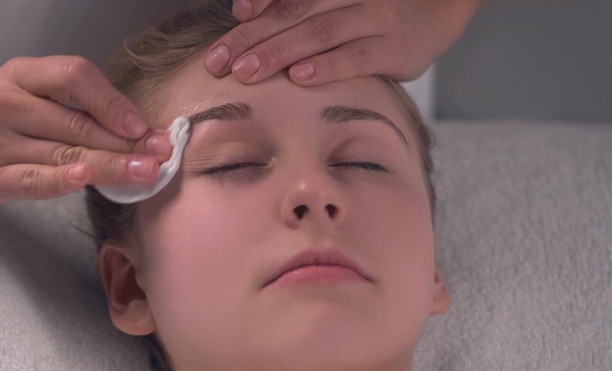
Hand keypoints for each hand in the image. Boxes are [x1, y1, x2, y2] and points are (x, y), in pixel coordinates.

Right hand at [0, 56, 172, 215]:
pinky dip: (61, 180)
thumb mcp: (25, 98)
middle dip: (125, 142)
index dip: (113, 101)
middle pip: (76, 121)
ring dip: (110, 164)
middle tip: (160, 155)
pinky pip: (31, 179)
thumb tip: (137, 133)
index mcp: (21, 75)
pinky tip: (85, 179)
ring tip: (144, 172)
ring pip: (62, 152)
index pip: (74, 76)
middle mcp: (4, 102)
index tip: (143, 126)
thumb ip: (71, 111)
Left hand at [205, 0, 480, 84]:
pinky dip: (327, 67)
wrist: (435, 15)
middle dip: (253, 38)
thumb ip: (296, 9)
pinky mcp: (395, 48)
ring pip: (320, 32)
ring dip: (280, 52)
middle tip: (220, 62)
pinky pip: (357, 57)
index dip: (260, 3)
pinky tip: (300, 78)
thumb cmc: (369, 15)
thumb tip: (244, 14)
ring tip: (247, 71)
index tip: (235, 17)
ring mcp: (377, 17)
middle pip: (294, 13)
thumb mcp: (333, 4)